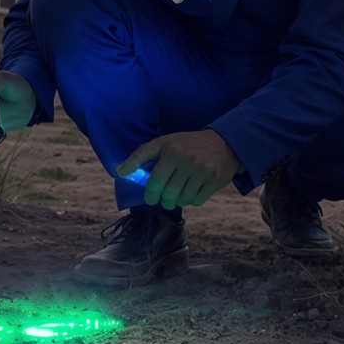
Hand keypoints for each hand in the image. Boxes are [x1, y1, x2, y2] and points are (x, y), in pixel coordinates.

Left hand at [116, 129, 242, 209]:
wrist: (224, 142)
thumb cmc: (188, 144)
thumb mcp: (163, 143)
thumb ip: (140, 156)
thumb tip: (119, 171)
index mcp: (172, 151)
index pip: (155, 182)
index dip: (150, 194)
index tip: (151, 197)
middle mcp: (188, 161)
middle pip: (168, 194)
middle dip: (164, 200)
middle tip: (165, 197)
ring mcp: (203, 171)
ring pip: (182, 200)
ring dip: (178, 200)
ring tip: (179, 193)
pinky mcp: (214, 181)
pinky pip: (197, 201)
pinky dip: (192, 200)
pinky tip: (193, 190)